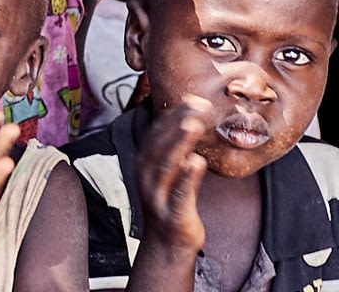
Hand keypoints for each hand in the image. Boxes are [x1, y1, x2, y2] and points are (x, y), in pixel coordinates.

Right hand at [136, 96, 208, 255]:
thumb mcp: (170, 173)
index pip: (157, 132)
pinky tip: (197, 162)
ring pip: (167, 164)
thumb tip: (191, 120)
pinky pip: (180, 193)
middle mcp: (147, 175)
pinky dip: (188, 176)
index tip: (192, 98)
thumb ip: (178, 150)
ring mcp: (158, 195)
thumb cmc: (171, 204)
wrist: (167, 245)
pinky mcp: (173, 214)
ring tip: (194, 123)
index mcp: (145, 163)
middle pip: (160, 143)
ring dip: (179, 141)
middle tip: (197, 104)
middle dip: (177, 121)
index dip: (172, 114)